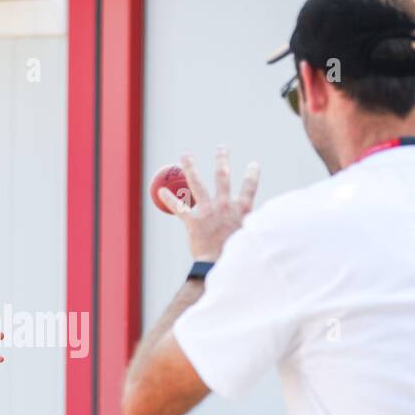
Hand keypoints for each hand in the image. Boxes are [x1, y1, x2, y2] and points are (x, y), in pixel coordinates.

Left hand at [158, 147, 260, 262]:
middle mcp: (225, 206)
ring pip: (198, 184)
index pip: (250, 186)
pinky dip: (169, 198)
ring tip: (186, 156)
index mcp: (242, 209)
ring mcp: (209, 212)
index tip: (254, 164)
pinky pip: (179, 207)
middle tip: (222, 147)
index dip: (252, 174)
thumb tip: (253, 226)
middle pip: (223, 177)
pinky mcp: (194, 222)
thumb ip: (248, 226)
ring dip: (191, 168)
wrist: (221, 267)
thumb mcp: (249, 237)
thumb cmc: (237, 254)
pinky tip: (160, 190)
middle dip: (222, 160)